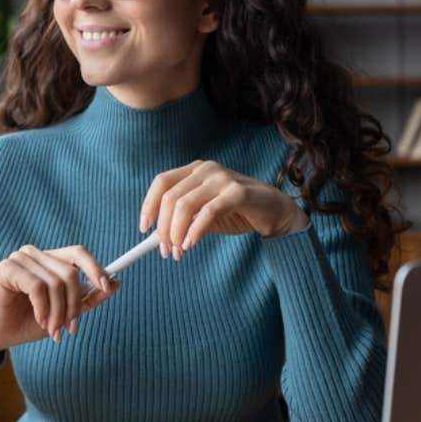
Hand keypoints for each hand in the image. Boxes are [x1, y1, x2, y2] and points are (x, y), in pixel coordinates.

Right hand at [0, 245, 119, 356]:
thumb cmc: (29, 322)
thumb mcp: (65, 312)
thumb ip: (88, 297)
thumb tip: (117, 283)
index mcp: (50, 259)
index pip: (79, 253)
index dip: (95, 268)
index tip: (108, 287)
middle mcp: (36, 254)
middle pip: (70, 272)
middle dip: (75, 304)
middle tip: (71, 328)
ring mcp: (20, 258)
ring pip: (56, 281)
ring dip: (59, 312)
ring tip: (54, 330)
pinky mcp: (8, 268)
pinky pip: (38, 286)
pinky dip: (43, 308)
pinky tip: (39, 320)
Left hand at [139, 160, 308, 258]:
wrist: (276, 212)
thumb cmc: (238, 212)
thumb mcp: (205, 216)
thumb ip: (183, 221)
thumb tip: (158, 237)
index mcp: (195, 170)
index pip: (162, 183)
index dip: (149, 205)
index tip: (144, 228)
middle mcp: (206, 169)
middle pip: (170, 197)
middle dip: (163, 228)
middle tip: (165, 251)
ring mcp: (222, 178)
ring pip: (185, 205)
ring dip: (176, 233)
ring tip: (178, 252)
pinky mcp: (237, 192)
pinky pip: (207, 213)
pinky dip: (194, 231)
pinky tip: (190, 245)